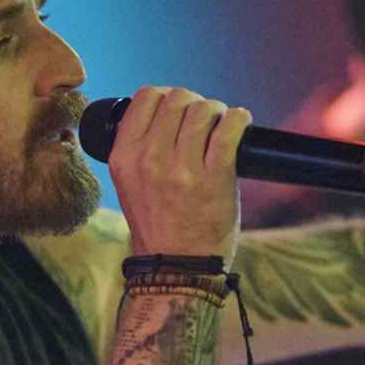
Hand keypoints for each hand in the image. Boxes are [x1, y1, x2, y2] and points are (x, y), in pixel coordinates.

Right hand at [108, 86, 249, 261]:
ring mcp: (182, 171)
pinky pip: (229, 129)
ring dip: (218, 112)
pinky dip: (239, 120)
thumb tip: (171, 112)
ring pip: (203, 109)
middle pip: (178, 98)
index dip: (168, 96)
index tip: (180, 111)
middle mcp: (148, 160)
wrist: (176, 268)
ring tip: (222, 127)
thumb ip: (140, 149)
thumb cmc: (158, 225)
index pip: (146, 97)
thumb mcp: (130, 184)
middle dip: (196, 104)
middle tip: (205, 122)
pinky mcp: (214, 180)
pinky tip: (240, 125)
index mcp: (124, 158)